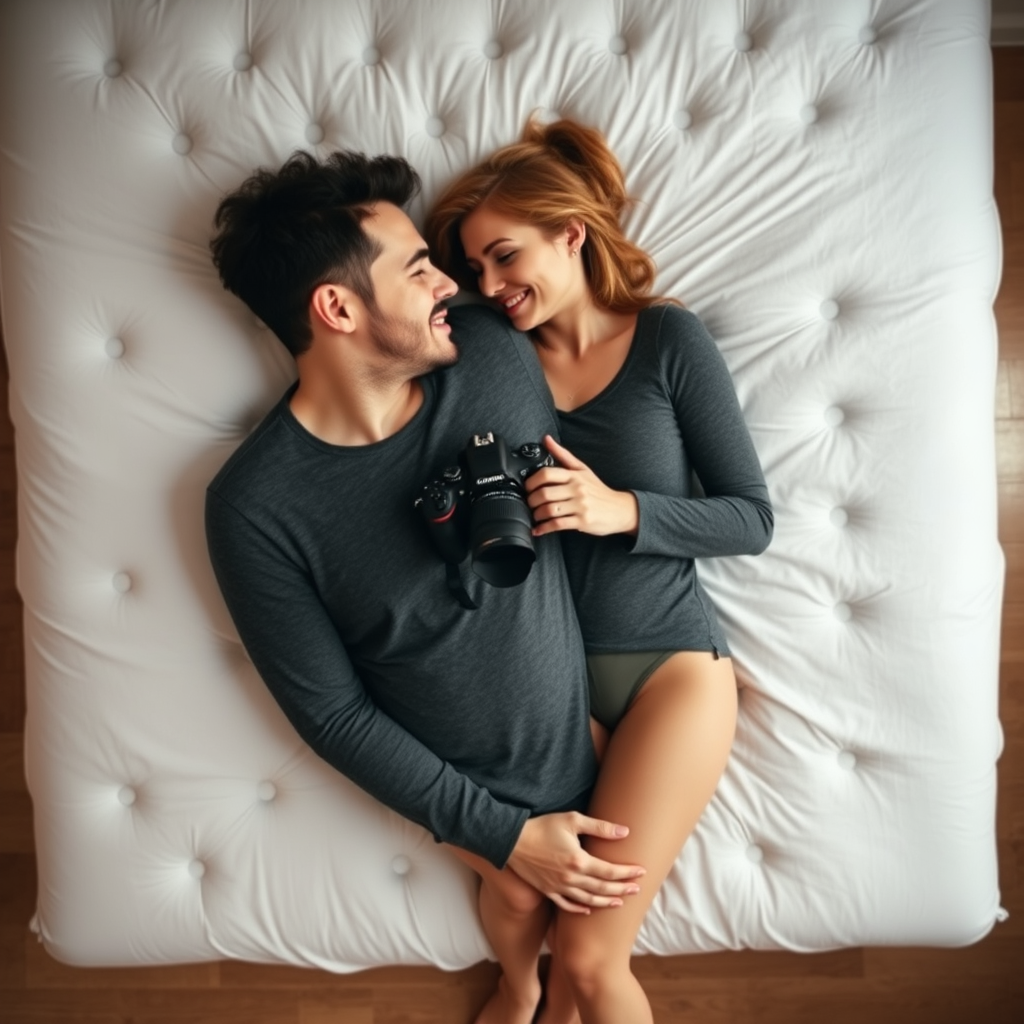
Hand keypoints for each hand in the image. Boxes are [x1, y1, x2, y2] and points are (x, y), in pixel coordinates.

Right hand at [505, 812, 645, 913]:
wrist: (512, 840)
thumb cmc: (543, 826)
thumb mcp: (572, 820)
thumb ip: (599, 827)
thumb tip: (624, 832)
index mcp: (579, 861)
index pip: (610, 871)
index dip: (627, 873)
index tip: (641, 872)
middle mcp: (571, 878)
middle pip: (602, 888)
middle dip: (622, 889)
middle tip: (637, 889)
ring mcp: (558, 887)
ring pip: (588, 901)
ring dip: (606, 902)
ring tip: (619, 902)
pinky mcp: (547, 891)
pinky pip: (566, 905)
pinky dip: (579, 910)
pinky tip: (589, 910)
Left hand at [525, 435, 638, 536]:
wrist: (620, 509)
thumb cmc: (598, 490)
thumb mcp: (582, 469)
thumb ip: (562, 455)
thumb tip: (546, 439)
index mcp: (574, 475)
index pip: (547, 474)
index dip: (531, 482)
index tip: (528, 488)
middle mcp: (577, 489)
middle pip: (544, 494)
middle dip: (531, 501)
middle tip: (530, 504)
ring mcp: (580, 506)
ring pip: (549, 510)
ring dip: (537, 515)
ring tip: (535, 516)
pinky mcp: (582, 521)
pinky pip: (558, 524)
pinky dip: (544, 529)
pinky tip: (539, 530)